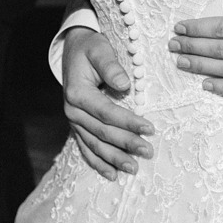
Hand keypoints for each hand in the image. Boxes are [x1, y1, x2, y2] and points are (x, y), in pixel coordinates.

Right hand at [61, 27, 153, 180]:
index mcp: (77, 93)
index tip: (150, 128)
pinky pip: (86, 148)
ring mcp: (74, 121)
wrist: (73, 49)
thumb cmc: (90, 47)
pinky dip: (98, 162)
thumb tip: (124, 85)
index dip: (128, 122)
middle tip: (148, 152)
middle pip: (102, 132)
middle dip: (126, 144)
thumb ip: (110, 66)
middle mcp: (72, 110)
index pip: (106, 112)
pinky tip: (112, 174)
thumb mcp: (100, 49)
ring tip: (133, 169)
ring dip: (114, 159)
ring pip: (94, 145)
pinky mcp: (78, 126)